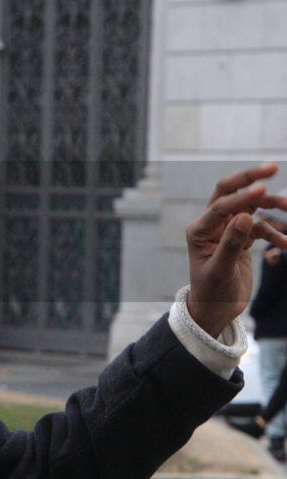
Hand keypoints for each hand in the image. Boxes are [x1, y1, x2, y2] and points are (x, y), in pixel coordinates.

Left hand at [186, 163, 286, 337]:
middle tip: (273, 168)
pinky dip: (274, 233)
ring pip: (251, 209)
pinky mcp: (241, 238)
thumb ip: (231, 244)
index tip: (264, 189)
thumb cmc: (212, 292)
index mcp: (200, 230)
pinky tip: (286, 244)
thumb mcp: (220, 270)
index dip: (242, 196)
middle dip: (251, 180)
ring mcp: (227, 230)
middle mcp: (212, 225)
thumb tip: (244, 216)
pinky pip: (261, 227)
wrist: (215, 310)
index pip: (221, 204)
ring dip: (271, 207)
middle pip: (232, 194)